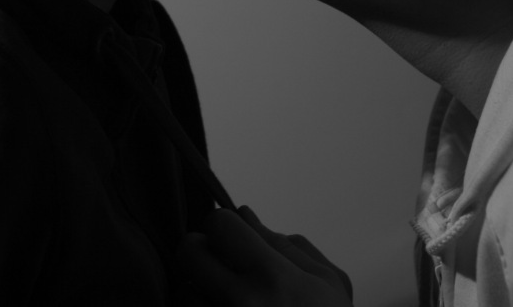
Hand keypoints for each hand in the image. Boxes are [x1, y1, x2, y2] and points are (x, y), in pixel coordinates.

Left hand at [176, 206, 353, 306]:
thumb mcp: (328, 283)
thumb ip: (285, 245)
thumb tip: (245, 215)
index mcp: (272, 279)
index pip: (218, 224)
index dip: (225, 227)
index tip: (234, 239)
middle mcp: (240, 304)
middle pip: (186, 252)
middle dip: (201, 251)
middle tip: (221, 264)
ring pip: (184, 290)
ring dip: (199, 289)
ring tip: (229, 301)